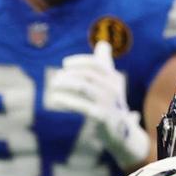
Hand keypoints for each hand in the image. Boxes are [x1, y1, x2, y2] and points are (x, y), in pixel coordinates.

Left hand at [43, 41, 149, 167]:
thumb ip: (106, 63)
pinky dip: (66, 99)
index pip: (96, 63)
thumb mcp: (111, 83)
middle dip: (69, 74)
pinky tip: (55, 97)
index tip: (65, 63)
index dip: (79, 61)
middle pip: (87, 74)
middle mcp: (113, 87)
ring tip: (54, 85)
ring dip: (65, 84)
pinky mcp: (101, 116)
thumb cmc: (112, 103)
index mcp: (114, 78)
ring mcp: (108, 102)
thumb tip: (103, 43)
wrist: (121, 132)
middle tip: (56, 78)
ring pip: (83, 87)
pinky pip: (80, 105)